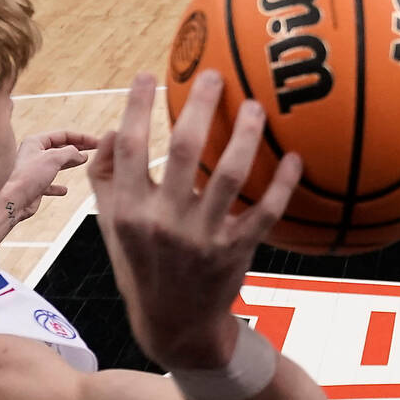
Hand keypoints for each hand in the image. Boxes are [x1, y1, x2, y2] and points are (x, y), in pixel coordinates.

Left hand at [0, 130, 94, 225]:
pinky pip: (49, 183)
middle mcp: (33, 154)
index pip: (62, 135)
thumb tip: (81, 154)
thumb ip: (71, 152)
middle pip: (60, 147)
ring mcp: (34, 170)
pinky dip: (58, 186)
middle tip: (93, 148)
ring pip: (56, 163)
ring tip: (83, 161)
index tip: (95, 142)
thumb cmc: (29, 177)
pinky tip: (64, 190)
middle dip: (77, 148)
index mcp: (35, 142)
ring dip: (70, 162)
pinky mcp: (35, 185)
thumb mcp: (54, 158)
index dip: (81, 138)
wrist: (16, 200)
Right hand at [89, 71, 301, 370]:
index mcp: (128, 210)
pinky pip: (265, 211)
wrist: (175, 324)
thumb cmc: (142, 264)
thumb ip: (106, 177)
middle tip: (213, 75)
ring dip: (245, 134)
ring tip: (255, 106)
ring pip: (229, 175)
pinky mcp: (235, 251)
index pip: (130, 147)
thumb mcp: (112, 226)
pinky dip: (282, 183)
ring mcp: (201, 238)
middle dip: (200, 105)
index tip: (148, 75)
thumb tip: (116, 130)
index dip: (137, 106)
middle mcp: (163, 222)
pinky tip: (292, 157)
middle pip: (184, 149)